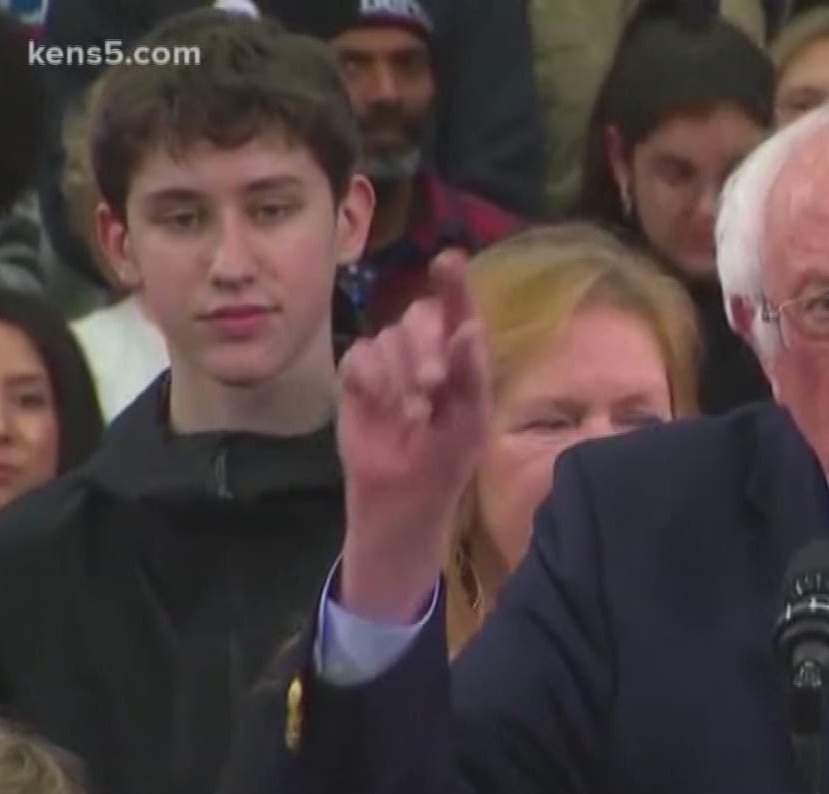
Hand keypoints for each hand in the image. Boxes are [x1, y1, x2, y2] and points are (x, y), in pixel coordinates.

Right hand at [335, 251, 491, 620]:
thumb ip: (472, 374)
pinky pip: (359, 357)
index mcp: (459, 353)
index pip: (457, 308)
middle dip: (426, 348)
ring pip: (388, 336)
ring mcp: (388, 360)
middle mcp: (424, 347)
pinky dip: (372, 381)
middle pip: (419, 317)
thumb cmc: (446, 458)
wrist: (404, 496)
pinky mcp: (355, 376)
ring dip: (401, 374)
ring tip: (412, 415)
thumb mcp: (470, 421)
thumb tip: (469, 328)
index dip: (453, 284)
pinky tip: (383, 408)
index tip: (448, 261)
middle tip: (431, 385)